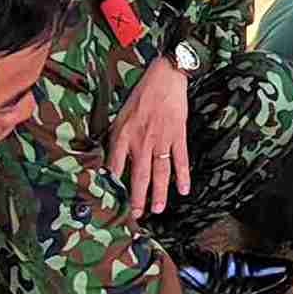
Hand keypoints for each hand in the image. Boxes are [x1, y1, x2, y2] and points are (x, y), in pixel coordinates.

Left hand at [107, 58, 191, 221]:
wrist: (165, 78)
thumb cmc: (141, 94)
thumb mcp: (120, 115)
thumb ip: (116, 138)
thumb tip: (109, 159)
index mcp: (124, 135)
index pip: (114, 166)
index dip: (112, 185)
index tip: (110, 201)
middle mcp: (141, 140)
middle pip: (138, 175)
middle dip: (137, 198)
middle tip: (136, 215)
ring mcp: (161, 139)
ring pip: (160, 172)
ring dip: (159, 192)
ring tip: (158, 209)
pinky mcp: (177, 135)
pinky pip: (180, 159)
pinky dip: (183, 175)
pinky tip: (183, 190)